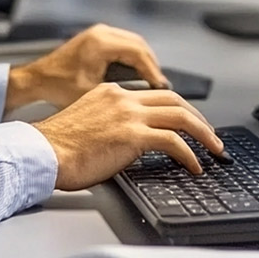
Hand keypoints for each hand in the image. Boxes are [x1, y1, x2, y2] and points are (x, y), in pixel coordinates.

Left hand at [4, 23, 168, 111]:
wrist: (37, 79)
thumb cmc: (58, 87)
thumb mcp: (93, 93)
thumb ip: (120, 93)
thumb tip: (146, 100)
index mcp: (100, 43)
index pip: (139, 53)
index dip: (153, 72)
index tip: (162, 88)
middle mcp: (101, 33)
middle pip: (140, 45)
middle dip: (152, 66)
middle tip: (161, 87)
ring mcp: (99, 33)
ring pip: (134, 43)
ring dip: (144, 62)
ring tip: (152, 83)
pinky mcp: (97, 38)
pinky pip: (124, 44)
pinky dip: (134, 58)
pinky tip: (138, 75)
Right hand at [33, 83, 223, 188]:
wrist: (44, 151)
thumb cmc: (58, 146)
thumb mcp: (87, 122)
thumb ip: (110, 122)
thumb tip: (128, 141)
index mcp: (111, 92)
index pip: (154, 95)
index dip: (177, 109)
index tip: (188, 122)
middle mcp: (122, 97)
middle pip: (174, 100)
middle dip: (199, 118)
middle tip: (211, 135)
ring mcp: (128, 114)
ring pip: (181, 116)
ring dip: (204, 133)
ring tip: (214, 149)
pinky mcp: (132, 134)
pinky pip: (173, 141)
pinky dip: (190, 153)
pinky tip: (194, 165)